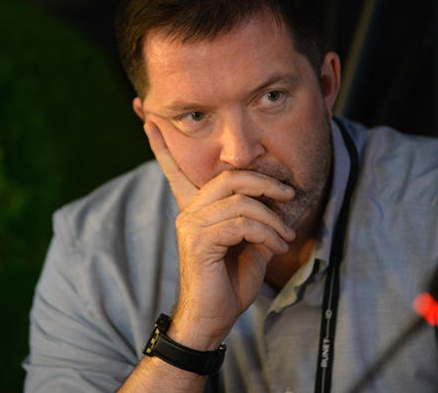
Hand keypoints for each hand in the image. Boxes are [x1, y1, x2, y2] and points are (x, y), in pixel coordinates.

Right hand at [143, 122, 295, 349]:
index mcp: (196, 209)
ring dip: (272, 217)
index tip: (147, 118)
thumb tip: (279, 203)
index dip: (161, 145)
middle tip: (290, 194)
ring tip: (285, 237)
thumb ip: (256, 220)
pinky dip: (266, 233)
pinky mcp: (199, 240)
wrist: (213, 319)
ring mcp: (191, 224)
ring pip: (240, 200)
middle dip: (265, 182)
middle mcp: (189, 212)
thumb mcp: (249, 246)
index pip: (175, 170)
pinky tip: (276, 247)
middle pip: (229, 177)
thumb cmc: (230, 283)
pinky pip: (241, 223)